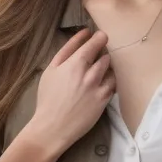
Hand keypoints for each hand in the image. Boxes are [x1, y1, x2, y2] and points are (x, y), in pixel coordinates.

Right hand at [29, 28, 115, 155]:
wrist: (53, 127)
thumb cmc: (48, 98)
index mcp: (75, 64)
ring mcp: (99, 88)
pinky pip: (113, 84)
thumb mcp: (51, 70)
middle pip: (105, 56)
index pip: (95, 43)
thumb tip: (83, 34)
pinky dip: (109, 81)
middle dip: (102, 54)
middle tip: (96, 58)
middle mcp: (90, 74)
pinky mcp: (104, 100)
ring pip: (111, 69)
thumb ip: (67, 50)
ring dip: (106, 68)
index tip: (100, 36)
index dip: (100, 38)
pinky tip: (100, 85)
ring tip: (97, 73)